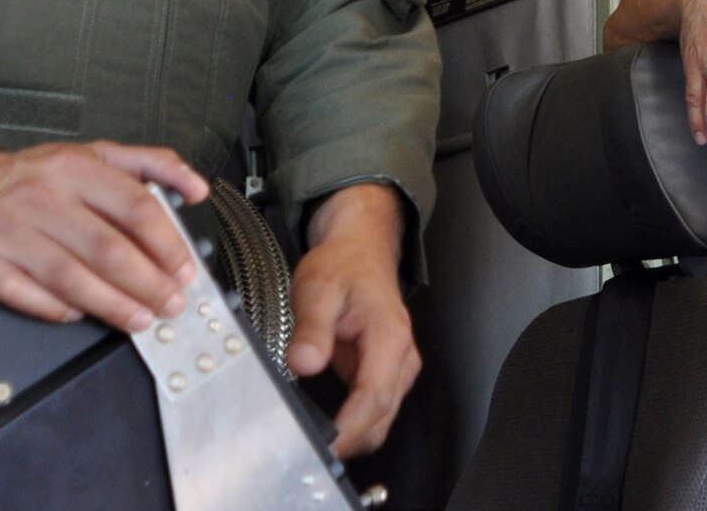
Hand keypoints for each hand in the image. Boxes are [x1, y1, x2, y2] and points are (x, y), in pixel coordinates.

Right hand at [0, 133, 208, 332]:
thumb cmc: (34, 179)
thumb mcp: (93, 155)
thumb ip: (151, 164)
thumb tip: (196, 188)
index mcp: (76, 167)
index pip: (136, 207)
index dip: (168, 244)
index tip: (184, 270)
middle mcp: (40, 194)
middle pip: (107, 248)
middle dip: (147, 284)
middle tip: (169, 304)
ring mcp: (5, 228)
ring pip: (70, 276)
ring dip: (112, 305)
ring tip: (139, 319)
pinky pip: (23, 293)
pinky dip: (55, 308)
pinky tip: (78, 315)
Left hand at [286, 184, 418, 457]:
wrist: (360, 251)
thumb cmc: (344, 267)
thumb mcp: (317, 289)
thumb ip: (311, 328)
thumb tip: (304, 363)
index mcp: (389, 336)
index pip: (374, 397)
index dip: (351, 429)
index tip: (327, 449)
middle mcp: (402, 356)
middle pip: (382, 416)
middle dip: (351, 441)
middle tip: (310, 454)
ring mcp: (398, 367)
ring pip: (383, 419)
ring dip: (355, 437)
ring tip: (318, 445)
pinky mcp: (388, 373)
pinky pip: (377, 411)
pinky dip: (357, 426)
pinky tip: (332, 430)